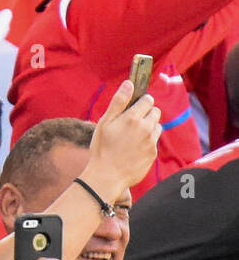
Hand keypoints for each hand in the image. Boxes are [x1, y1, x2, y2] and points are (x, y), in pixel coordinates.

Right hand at [87, 79, 162, 193]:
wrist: (108, 175)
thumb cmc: (102, 147)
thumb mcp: (105, 122)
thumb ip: (118, 101)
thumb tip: (129, 83)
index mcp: (133, 118)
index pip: (147, 100)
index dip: (140, 101)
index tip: (133, 106)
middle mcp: (146, 128)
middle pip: (156, 111)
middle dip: (146, 113)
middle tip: (131, 121)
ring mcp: (151, 142)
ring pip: (156, 126)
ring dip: (148, 126)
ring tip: (132, 135)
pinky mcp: (153, 154)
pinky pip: (154, 141)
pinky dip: (146, 141)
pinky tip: (133, 147)